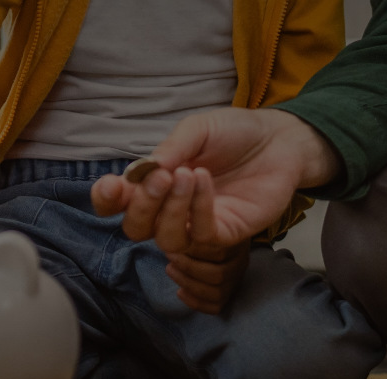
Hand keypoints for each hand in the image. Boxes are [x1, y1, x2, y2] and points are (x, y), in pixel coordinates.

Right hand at [93, 107, 338, 247]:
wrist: (280, 139)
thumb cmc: (234, 132)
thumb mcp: (196, 130)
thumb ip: (168, 150)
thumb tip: (138, 174)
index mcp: (155, 182)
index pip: (118, 204)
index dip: (106, 201)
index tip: (110, 186)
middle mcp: (172, 209)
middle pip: (136, 229)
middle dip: (140, 207)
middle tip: (160, 176)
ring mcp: (198, 225)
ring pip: (166, 240)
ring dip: (170, 209)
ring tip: (187, 174)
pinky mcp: (227, 234)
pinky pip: (201, 236)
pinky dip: (198, 209)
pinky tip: (204, 181)